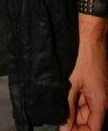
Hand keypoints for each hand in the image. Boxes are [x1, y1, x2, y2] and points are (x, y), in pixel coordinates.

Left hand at [60, 0, 107, 130]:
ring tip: (57, 109)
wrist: (89, 37)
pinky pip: (84, 97)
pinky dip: (74, 100)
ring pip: (85, 109)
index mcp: (100, 103)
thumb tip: (64, 127)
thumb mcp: (72, 84)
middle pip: (89, 121)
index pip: (94, 129)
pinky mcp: (92, 83)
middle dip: (74, 123)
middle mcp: (101, 99)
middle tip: (57, 121)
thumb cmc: (82, 58)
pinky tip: (62, 97)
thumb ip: (68, 107)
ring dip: (72, 111)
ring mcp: (97, 91)